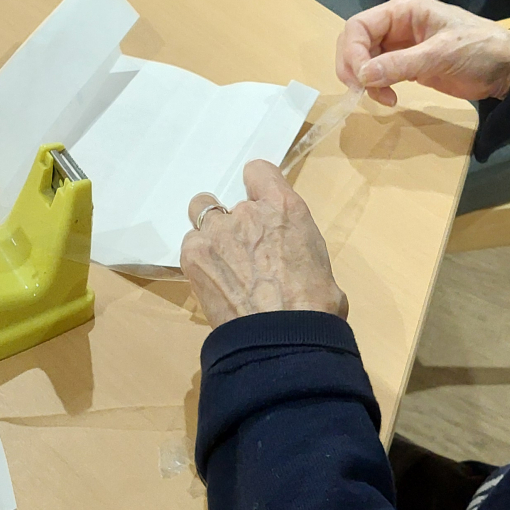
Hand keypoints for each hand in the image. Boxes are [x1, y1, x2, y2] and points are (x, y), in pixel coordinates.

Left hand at [180, 160, 346, 326]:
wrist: (283, 338)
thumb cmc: (314, 308)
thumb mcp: (319, 265)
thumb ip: (297, 249)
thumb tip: (293, 266)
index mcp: (286, 209)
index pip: (259, 171)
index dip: (255, 186)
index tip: (255, 202)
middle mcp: (249, 212)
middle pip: (224, 200)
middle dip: (230, 221)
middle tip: (238, 250)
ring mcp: (218, 231)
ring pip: (200, 214)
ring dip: (209, 235)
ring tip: (221, 265)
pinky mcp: (194, 255)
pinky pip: (190, 245)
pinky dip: (198, 258)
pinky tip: (213, 281)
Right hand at [336, 0, 509, 106]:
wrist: (508, 68)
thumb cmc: (480, 50)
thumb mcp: (440, 55)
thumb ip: (400, 64)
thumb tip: (362, 76)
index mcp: (404, 10)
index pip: (359, 26)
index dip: (352, 52)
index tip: (361, 80)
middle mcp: (397, 25)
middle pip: (356, 42)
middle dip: (353, 67)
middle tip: (362, 92)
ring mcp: (400, 45)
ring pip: (364, 60)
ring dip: (364, 81)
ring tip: (384, 99)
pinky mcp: (407, 64)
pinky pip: (378, 73)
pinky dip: (376, 86)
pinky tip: (389, 98)